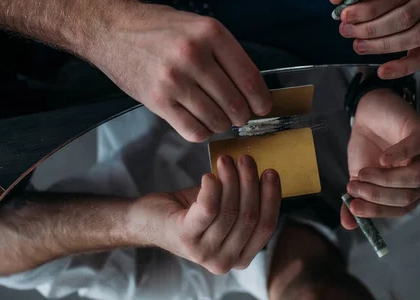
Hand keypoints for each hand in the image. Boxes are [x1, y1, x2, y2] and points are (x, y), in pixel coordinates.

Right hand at [85, 3, 271, 141]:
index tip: (262, 107)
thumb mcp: (197, 26)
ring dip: (222, 125)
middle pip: (235, 102)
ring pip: (216, 119)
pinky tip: (201, 124)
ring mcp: (174, 80)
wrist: (113, 30)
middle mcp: (194, 56)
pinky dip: (203, 132)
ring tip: (218, 119)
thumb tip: (250, 86)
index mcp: (211, 33)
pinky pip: (192, 130)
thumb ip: (223, 51)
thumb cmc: (158, 28)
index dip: (261, 99)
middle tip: (238, 116)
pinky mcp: (157, 100)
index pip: (249, 77)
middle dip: (242, 115)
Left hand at [129, 155, 281, 273]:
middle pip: (249, 217)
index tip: (270, 172)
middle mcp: (224, 261)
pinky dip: (212, 188)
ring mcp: (203, 252)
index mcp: (240, 257)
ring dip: (231, 179)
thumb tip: (266, 175)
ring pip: (229, 211)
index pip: (266, 227)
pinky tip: (209, 176)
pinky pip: (208, 209)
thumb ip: (244, 203)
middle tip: (245, 159)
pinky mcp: (185, 237)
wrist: (148, 219)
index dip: (271, 197)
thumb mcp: (224, 213)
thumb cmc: (189, 212)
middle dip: (250, 183)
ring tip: (226, 160)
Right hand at [341, 88, 419, 228]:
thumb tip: (348, 225)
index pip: (402, 208)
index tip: (354, 207)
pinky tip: (381, 158)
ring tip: (361, 173)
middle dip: (377, 195)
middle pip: (408, 196)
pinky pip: (417, 149)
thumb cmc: (367, 146)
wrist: (368, 113)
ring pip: (414, 178)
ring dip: (384, 179)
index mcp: (412, 188)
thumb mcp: (357, 177)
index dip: (377, 210)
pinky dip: (399, 156)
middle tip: (353, 187)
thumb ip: (355, 199)